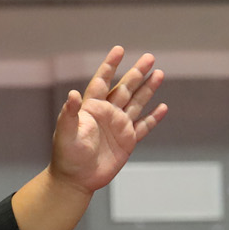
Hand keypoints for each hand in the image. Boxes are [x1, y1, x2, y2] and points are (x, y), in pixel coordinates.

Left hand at [49, 46, 168, 194]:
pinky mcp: (127, 141)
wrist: (75, 179)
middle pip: (124, 88)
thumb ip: (69, 114)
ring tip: (159, 73)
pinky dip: (153, 117)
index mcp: (90, 109)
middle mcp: (106, 114)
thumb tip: (72, 94)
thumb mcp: (65, 133)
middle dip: (136, 73)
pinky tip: (162, 107)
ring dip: (148, 89)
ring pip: (136, 103)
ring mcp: (118, 126)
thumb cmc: (66, 156)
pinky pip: (144, 126)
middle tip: (150, 57)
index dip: (110, 66)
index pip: (101, 82)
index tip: (119, 50)